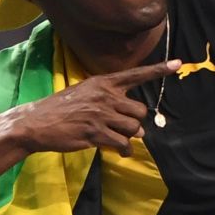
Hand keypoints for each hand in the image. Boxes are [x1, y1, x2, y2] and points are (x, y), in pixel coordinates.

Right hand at [6, 59, 181, 156]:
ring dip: (130, 136)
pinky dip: (125, 150)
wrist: (36, 123)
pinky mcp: (96, 133)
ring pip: (134, 128)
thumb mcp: (83, 92)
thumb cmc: (60, 108)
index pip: (135, 74)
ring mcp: (101, 114)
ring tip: (118, 139)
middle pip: (140, 110)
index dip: (158, 69)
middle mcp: (105, 96)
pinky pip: (123, 143)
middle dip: (135, 122)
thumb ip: (107, 98)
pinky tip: (121, 151)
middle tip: (123, 128)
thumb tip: (130, 117)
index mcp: (102, 83)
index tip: (178, 63)